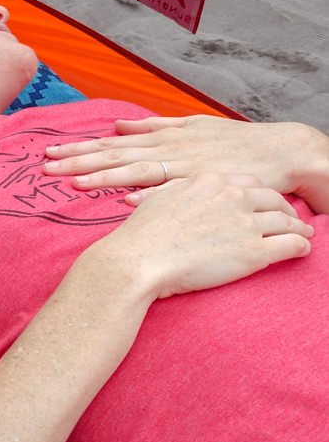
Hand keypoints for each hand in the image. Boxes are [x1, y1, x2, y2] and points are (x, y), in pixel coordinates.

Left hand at [42, 115, 328, 212]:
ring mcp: (185, 167)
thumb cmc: (236, 142)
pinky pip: (172, 192)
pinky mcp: (203, 185)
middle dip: (79, 162)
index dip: (79, 149)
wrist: (284, 151)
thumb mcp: (192, 126)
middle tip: (45, 168)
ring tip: (74, 183)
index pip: (111, 145)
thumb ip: (153, 127)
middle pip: (115, 156)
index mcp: (163, 140)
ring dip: (104, 177)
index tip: (48, 154)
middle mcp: (169, 150)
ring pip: (136, 172)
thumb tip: (119, 125)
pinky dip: (149, 195)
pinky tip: (125, 201)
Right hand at [85, 173, 313, 300]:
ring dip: (299, 228)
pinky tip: (303, 249)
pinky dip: (302, 246)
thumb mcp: (158, 199)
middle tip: (291, 219)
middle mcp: (232, 196)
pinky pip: (292, 244)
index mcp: (210, 181)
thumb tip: (180, 191)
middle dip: (285, 209)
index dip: (259, 194)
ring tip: (303, 235)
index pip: (247, 183)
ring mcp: (245, 223)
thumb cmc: (140, 234)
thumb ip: (178, 190)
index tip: (261, 204)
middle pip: (272, 198)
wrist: (137, 260)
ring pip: (287, 220)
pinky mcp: (254, 251)